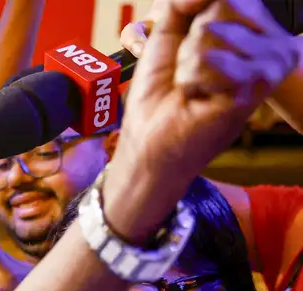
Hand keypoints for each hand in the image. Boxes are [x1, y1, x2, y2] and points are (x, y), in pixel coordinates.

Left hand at [104, 0, 299, 239]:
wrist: (152, 141)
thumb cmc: (162, 92)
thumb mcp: (168, 32)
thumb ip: (183, 1)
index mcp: (256, 26)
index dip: (195, 11)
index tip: (187, 40)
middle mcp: (274, 41)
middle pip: (223, 6)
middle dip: (190, 39)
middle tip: (190, 69)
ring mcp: (270, 63)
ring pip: (211, 32)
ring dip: (187, 62)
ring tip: (194, 85)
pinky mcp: (257, 85)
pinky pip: (210, 59)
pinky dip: (191, 79)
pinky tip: (200, 98)